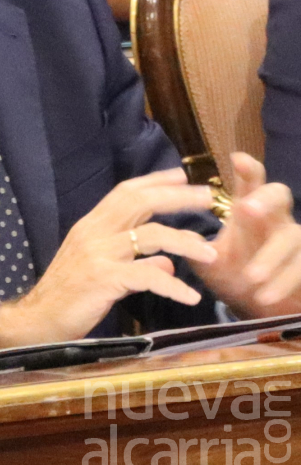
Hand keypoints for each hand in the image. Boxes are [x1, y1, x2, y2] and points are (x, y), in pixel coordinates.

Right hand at [0, 167, 216, 348]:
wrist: (38, 320)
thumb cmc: (67, 296)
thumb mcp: (101, 272)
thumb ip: (134, 264)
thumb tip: (167, 263)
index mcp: (92, 225)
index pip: (125, 192)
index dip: (154, 181)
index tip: (181, 175)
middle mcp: (94, 231)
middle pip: (140, 202)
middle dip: (176, 197)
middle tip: (207, 196)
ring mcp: (99, 253)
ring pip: (150, 235)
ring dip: (185, 241)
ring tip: (211, 253)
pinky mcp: (103, 278)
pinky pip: (146, 276)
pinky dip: (172, 285)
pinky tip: (190, 296)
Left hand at [192, 152, 300, 317]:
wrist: (257, 306)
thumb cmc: (233, 272)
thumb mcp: (208, 260)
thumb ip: (192, 247)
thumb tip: (175, 237)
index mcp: (249, 209)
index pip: (251, 181)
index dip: (247, 168)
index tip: (236, 159)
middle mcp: (274, 218)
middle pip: (279, 194)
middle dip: (264, 199)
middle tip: (247, 209)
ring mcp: (294, 240)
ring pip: (292, 236)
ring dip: (271, 256)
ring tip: (251, 276)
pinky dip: (283, 282)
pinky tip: (264, 296)